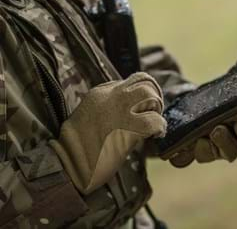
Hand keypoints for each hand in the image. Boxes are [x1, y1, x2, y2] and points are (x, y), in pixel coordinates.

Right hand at [50, 72, 166, 193]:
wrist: (68, 164)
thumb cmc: (77, 144)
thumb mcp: (88, 114)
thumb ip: (106, 106)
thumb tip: (127, 109)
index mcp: (100, 92)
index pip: (129, 82)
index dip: (140, 94)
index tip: (142, 107)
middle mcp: (111, 96)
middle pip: (143, 80)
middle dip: (154, 93)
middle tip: (154, 110)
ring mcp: (119, 110)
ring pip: (150, 94)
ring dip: (157, 107)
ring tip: (155, 121)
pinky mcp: (127, 128)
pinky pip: (154, 120)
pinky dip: (160, 126)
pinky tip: (157, 134)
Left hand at [170, 39, 236, 166]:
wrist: (189, 106)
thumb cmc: (218, 93)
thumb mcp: (232, 76)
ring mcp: (218, 144)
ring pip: (228, 153)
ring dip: (225, 143)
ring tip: (216, 130)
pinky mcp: (197, 149)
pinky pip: (199, 156)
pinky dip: (198, 151)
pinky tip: (194, 143)